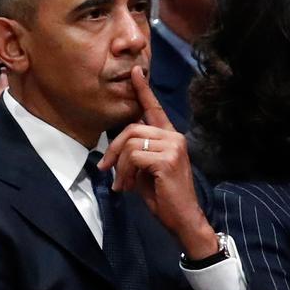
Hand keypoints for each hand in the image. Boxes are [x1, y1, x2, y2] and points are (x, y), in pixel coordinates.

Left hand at [100, 66, 218, 258]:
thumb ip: (136, 154)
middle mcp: (175, 137)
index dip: (144, 90)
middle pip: (132, 128)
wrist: (183, 217)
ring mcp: (173, 146)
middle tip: (105, 169)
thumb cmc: (165, 196)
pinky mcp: (167, 159)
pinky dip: (125, 172)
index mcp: (171, 138)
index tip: (136, 72)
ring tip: (122, 183)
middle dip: (113, 149)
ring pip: (130, 143)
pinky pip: (133, 156)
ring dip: (119, 166)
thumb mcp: (146, 171)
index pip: (154, 109)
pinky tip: (128, 186)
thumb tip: (116, 150)